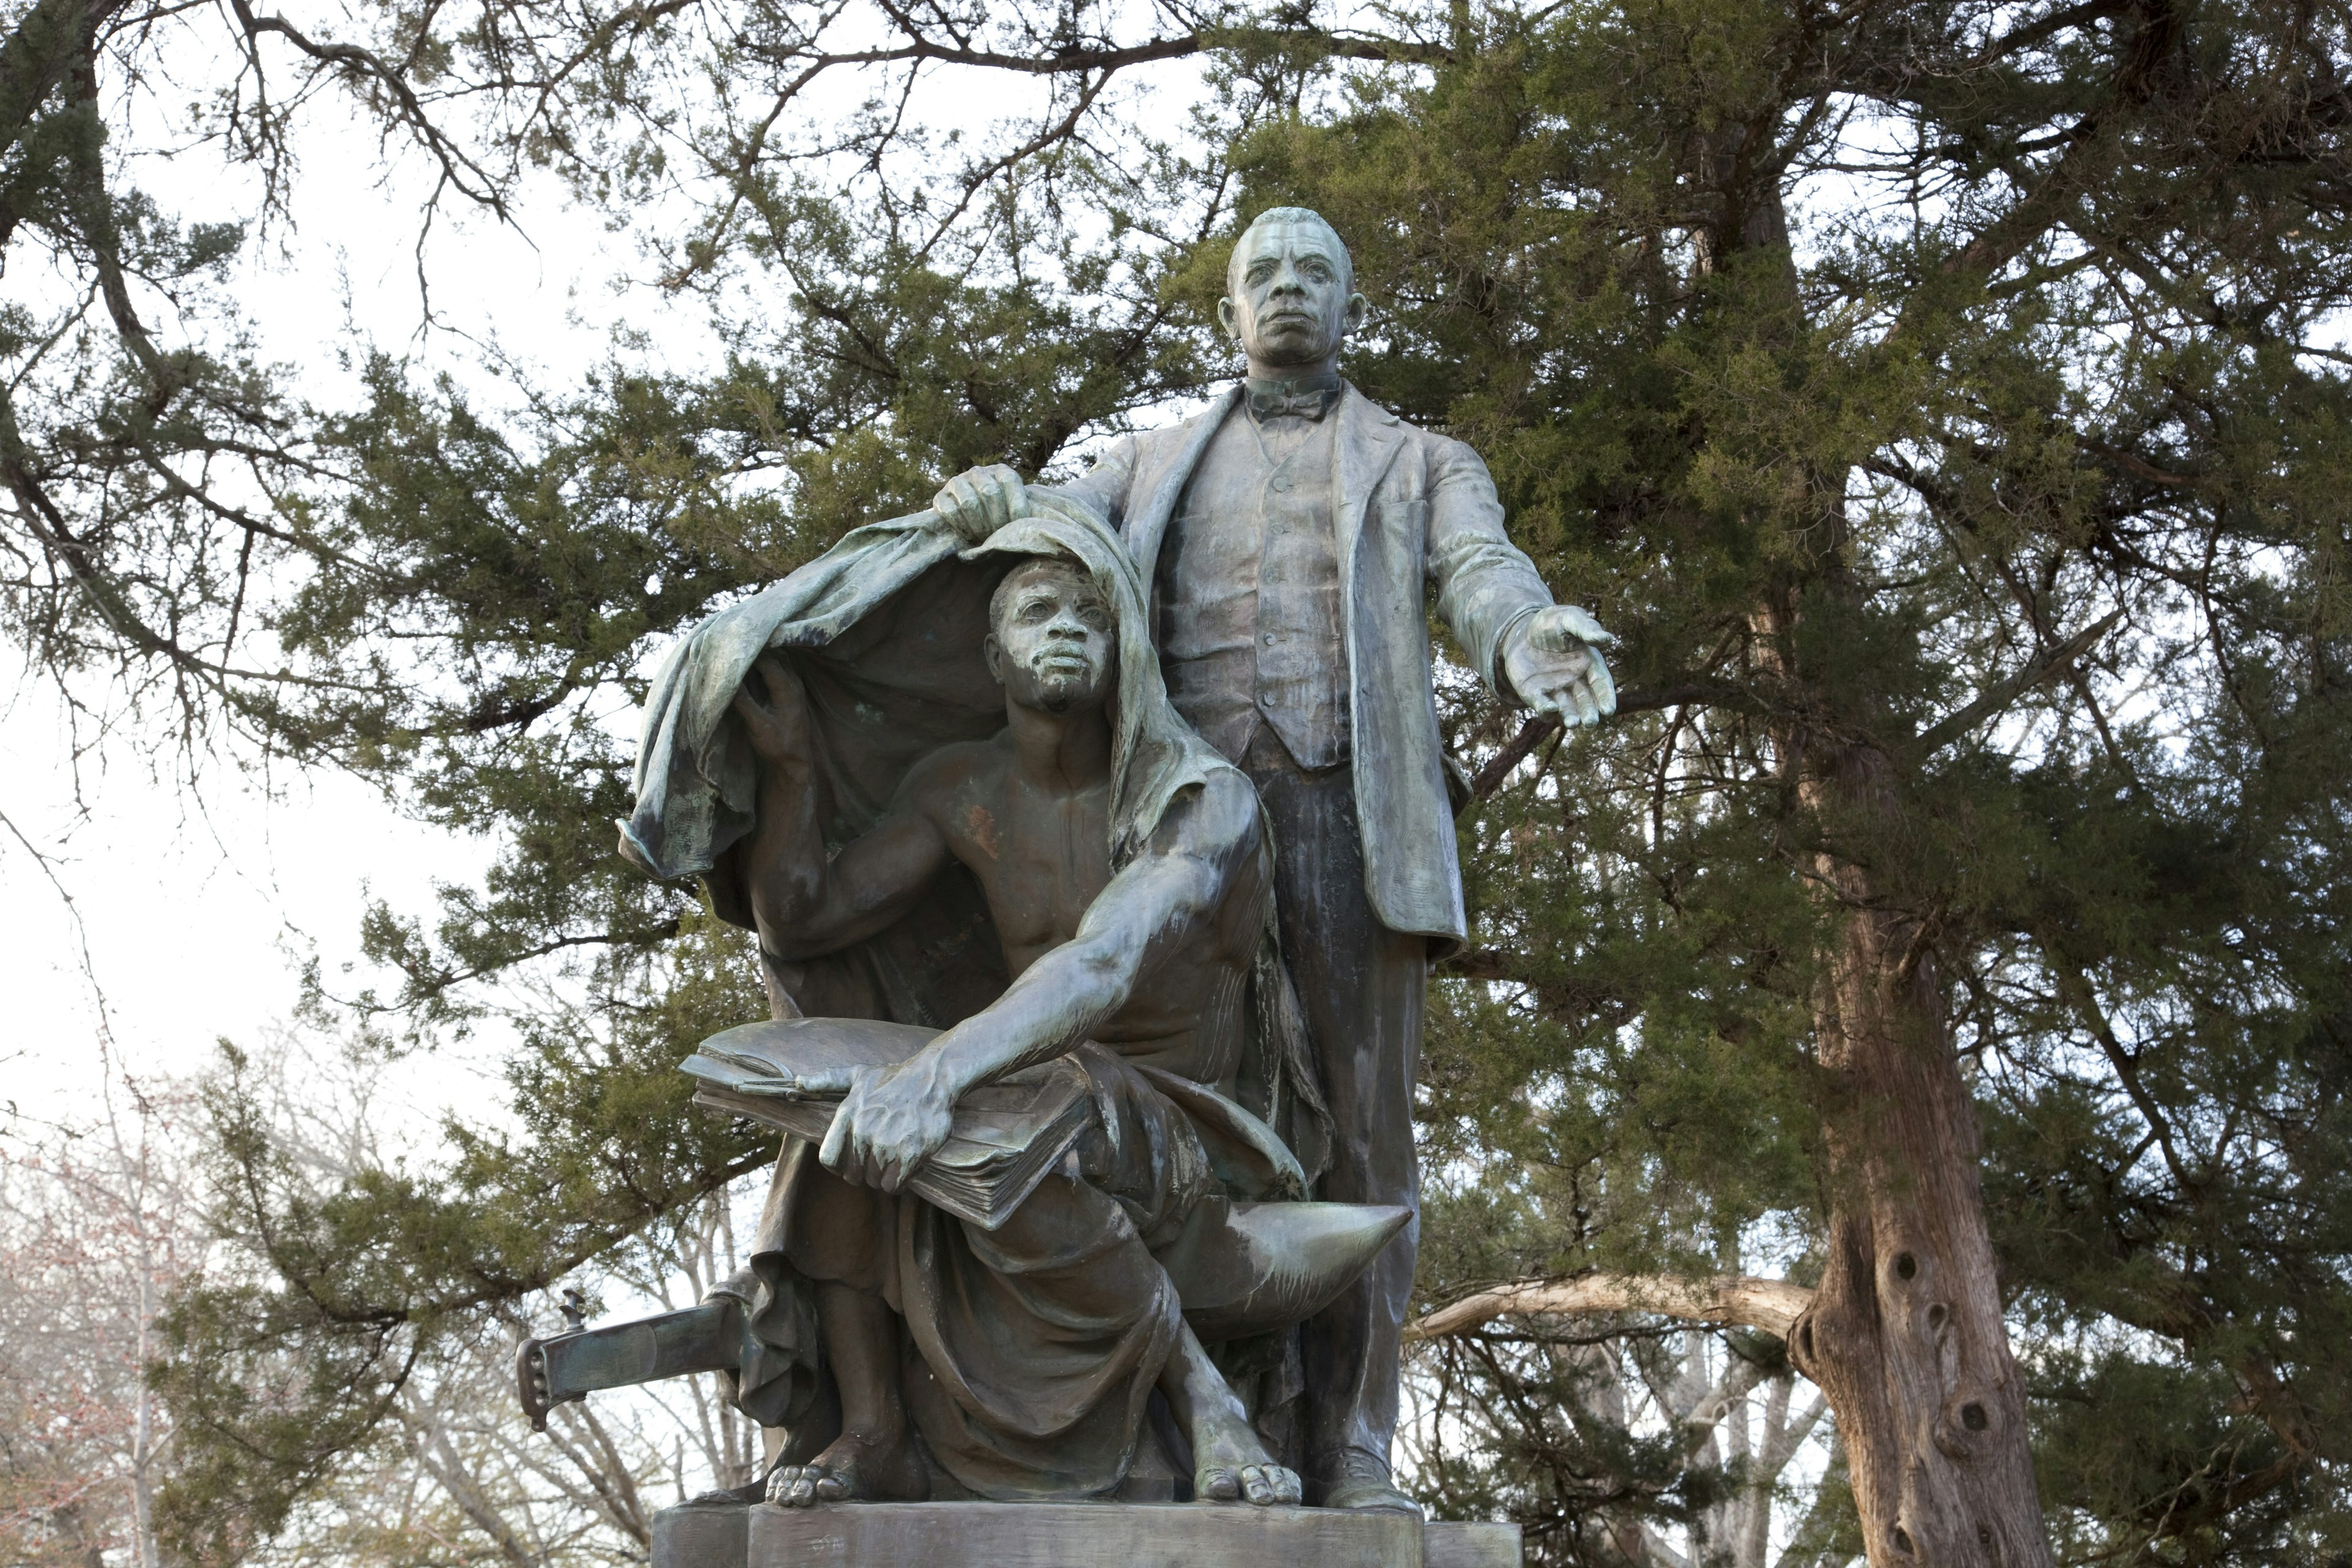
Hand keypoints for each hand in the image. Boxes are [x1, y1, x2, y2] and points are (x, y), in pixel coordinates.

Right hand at [730, 653, 811, 767]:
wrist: (794, 762)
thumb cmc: (777, 745)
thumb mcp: (757, 725)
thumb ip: (743, 701)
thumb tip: (727, 680)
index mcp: (788, 689)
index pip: (768, 661)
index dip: (749, 654)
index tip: (730, 650)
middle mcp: (794, 683)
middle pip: (776, 655)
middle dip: (756, 651)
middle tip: (735, 649)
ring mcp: (795, 686)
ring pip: (779, 661)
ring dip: (763, 656)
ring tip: (741, 655)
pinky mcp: (791, 692)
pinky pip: (780, 669)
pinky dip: (766, 665)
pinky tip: (751, 668)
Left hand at [814, 1057, 956, 1192]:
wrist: (932, 1077)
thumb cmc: (893, 1078)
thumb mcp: (857, 1075)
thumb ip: (827, 1080)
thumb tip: (798, 1082)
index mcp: (847, 1116)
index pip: (829, 1160)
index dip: (840, 1166)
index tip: (853, 1162)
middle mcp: (863, 1131)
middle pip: (853, 1175)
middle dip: (866, 1170)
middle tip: (882, 1155)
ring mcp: (886, 1144)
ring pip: (875, 1182)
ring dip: (886, 1175)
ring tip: (897, 1154)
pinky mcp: (909, 1154)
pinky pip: (894, 1185)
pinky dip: (901, 1181)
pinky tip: (908, 1163)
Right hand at [931, 464, 1024, 543]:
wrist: (966, 519)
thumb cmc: (1000, 519)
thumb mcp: (1015, 511)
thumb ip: (1025, 514)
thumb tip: (1043, 525)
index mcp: (1002, 471)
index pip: (1011, 482)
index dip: (1016, 508)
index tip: (1018, 529)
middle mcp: (980, 472)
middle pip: (990, 493)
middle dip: (997, 521)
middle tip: (998, 537)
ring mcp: (958, 481)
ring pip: (970, 502)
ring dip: (979, 526)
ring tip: (983, 539)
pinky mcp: (940, 496)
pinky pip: (950, 510)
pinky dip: (961, 527)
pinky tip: (968, 537)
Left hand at [1501, 605, 1617, 727]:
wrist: (1522, 629)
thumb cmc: (1552, 623)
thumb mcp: (1569, 619)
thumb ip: (1586, 628)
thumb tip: (1607, 639)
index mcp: (1589, 664)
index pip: (1601, 684)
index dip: (1606, 697)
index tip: (1608, 710)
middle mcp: (1575, 682)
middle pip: (1585, 702)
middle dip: (1589, 713)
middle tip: (1591, 722)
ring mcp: (1555, 690)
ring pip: (1566, 709)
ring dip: (1570, 717)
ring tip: (1573, 723)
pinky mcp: (1535, 694)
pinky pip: (1542, 705)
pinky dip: (1546, 709)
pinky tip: (1549, 708)